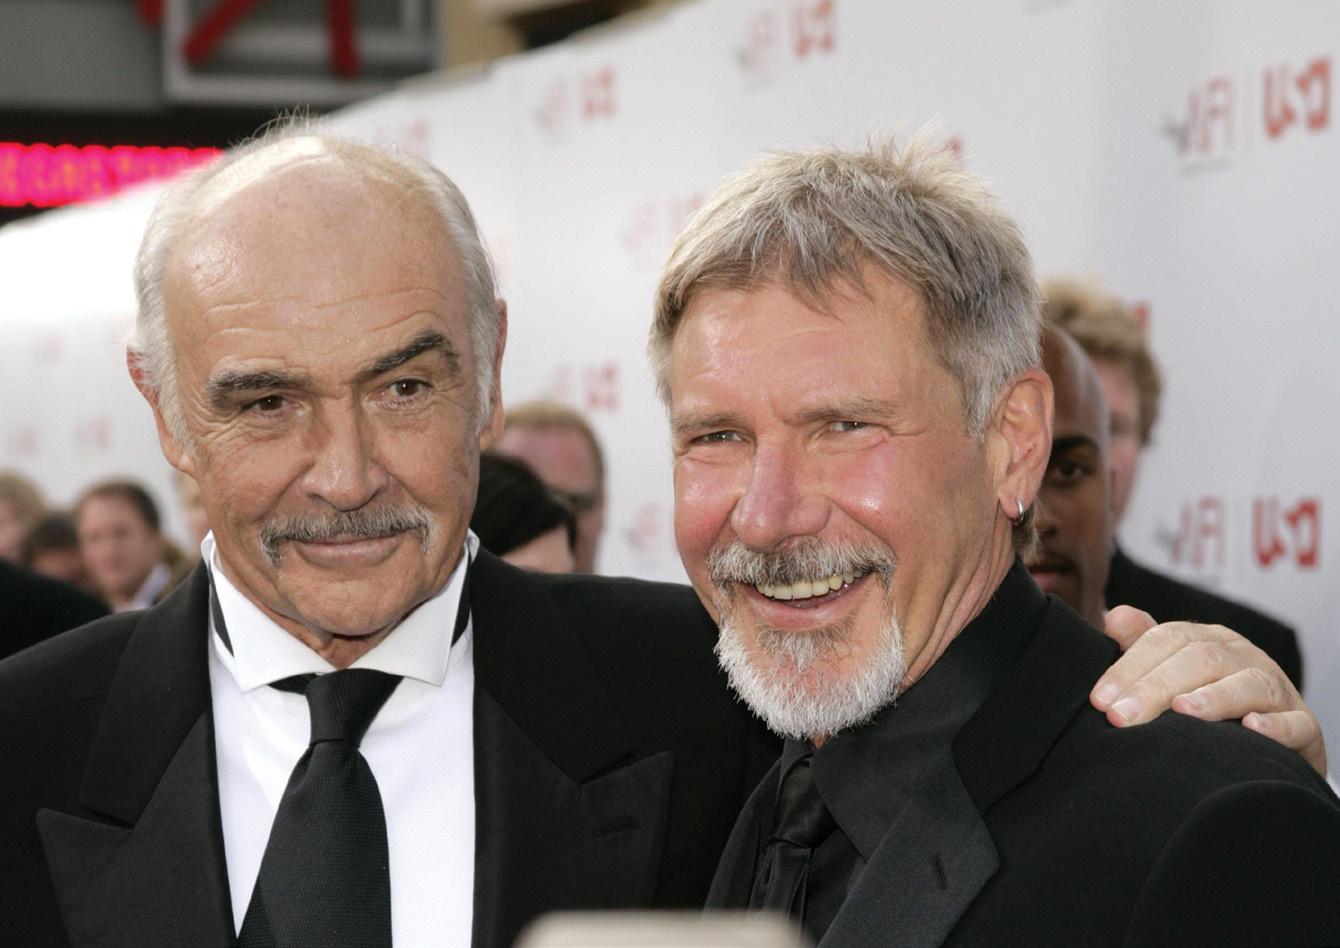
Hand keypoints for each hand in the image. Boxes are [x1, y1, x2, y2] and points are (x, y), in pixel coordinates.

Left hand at [1092, 605, 1326, 775]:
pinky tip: (1251, 728)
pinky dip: (1275, 726)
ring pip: (1247, 684)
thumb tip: (1112, 616)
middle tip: (1121, 718)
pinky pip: (1295, 723)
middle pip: (1199, 660)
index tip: (1100, 699)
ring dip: (1213, 698)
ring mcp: (1276, 689)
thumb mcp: (1176, 668)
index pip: (1165, 640)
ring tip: (1181, 712)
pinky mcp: (1303, 726)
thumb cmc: (1211, 698)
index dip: (1129, 666)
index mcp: (1207, 640)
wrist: (1275, 739)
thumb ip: (1142, 644)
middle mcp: (1242, 656)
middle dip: (1155, 687)